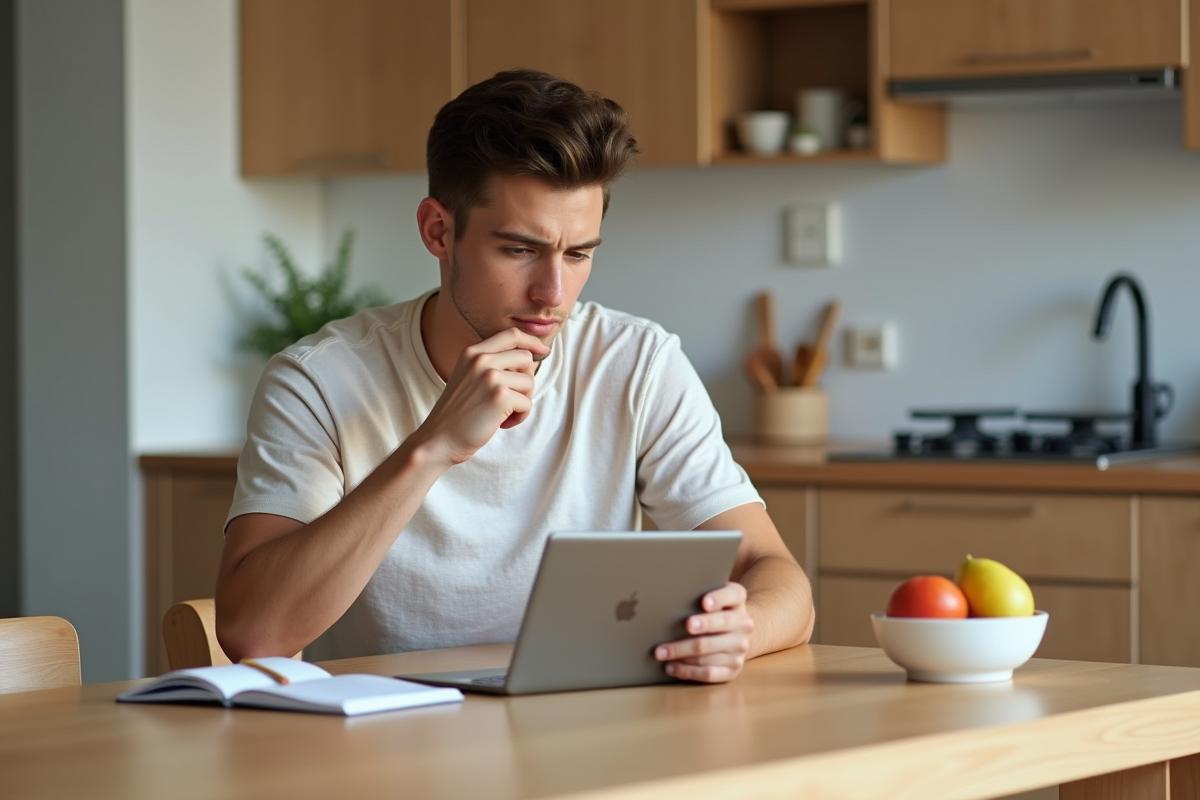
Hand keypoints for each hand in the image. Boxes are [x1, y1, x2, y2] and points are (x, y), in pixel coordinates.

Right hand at [416, 328, 548, 464]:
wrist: (438, 439)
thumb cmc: (458, 414)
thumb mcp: (469, 378)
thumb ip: (491, 365)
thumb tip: (529, 360)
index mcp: (472, 352)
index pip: (511, 335)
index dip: (531, 341)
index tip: (543, 351)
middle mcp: (480, 360)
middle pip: (526, 357)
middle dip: (527, 379)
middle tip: (512, 399)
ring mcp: (490, 376)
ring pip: (529, 382)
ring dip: (523, 401)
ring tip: (503, 414)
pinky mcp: (500, 397)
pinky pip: (527, 403)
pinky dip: (520, 417)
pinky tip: (501, 424)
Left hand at [654, 582, 754, 682]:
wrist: (734, 632)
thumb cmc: (713, 609)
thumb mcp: (712, 594)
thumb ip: (700, 591)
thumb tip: (672, 598)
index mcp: (738, 600)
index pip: (732, 595)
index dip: (718, 599)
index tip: (704, 603)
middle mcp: (744, 624)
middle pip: (719, 625)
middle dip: (698, 625)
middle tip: (670, 631)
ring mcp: (740, 648)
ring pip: (707, 652)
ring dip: (680, 653)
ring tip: (660, 652)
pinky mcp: (733, 669)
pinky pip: (709, 673)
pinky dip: (687, 671)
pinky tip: (671, 667)